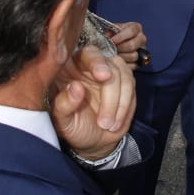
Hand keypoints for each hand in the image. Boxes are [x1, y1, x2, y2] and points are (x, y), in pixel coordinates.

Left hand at [50, 35, 135, 159]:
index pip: (88, 53)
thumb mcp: (61, 120)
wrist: (90, 140)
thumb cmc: (72, 126)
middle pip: (111, 66)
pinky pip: (132, 90)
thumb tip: (75, 87)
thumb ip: (64, 103)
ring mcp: (112, 75)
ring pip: (125, 77)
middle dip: (111, 93)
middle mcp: (94, 67)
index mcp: (73, 67)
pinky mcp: (126, 86)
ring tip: (108, 126)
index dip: (97, 62)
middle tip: (104, 121)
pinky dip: (125, 108)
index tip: (103, 77)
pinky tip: (115, 124)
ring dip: (120, 104)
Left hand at [107, 20, 148, 67]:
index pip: (131, 31)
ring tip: (114, 54)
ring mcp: (142, 50)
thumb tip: (107, 37)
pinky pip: (134, 65)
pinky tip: (119, 60)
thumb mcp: (111, 30)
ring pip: (133, 56)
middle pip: (132, 45)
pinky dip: (125, 64)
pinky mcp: (141, 61)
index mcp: (136, 28)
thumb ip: (110, 32)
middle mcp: (142, 38)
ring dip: (122, 56)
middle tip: (112, 49)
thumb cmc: (114, 36)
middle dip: (120, 48)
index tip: (112, 40)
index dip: (120, 36)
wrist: (116, 45)